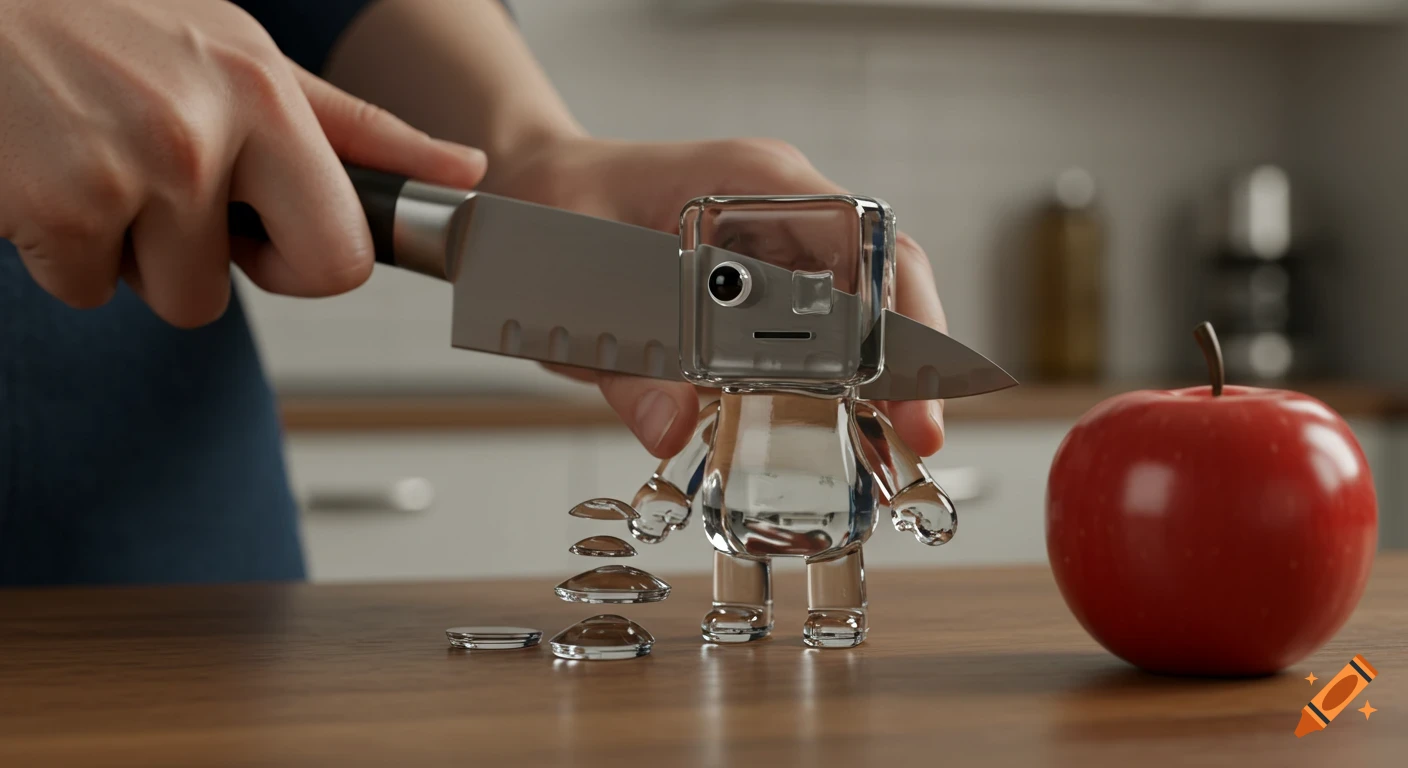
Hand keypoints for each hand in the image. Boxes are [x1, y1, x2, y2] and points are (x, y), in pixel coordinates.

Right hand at [0, 0, 485, 326]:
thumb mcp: (244, 56)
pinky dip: (63, 251)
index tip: (265, 231)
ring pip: (169, 298)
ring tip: (98, 161)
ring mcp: (130, 170)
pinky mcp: (57, 207)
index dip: (304, 263)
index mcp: (267, 95)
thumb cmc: (108, 26)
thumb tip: (467, 171)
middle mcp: (206, 130)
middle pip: (253, 291)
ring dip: (132, 252)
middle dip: (217, 270)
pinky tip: (49, 172)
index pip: (344, 255)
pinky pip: (85, 290)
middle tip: (173, 201)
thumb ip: (356, 130)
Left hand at [485, 136, 947, 457]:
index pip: (864, 237)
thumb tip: (671, 429)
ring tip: (895, 439)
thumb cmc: (555, 211)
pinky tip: (842, 418)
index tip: (909, 386)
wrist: (534, 186)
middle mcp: (781, 201)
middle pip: (883, 271)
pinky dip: (837, 369)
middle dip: (912, 355)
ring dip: (881, 368)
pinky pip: (818, 316)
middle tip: (919, 434)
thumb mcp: (579, 293)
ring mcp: (777, 234)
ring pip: (861, 298)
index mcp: (752, 179)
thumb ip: (623, 363)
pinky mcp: (761, 272)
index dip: (900, 313)